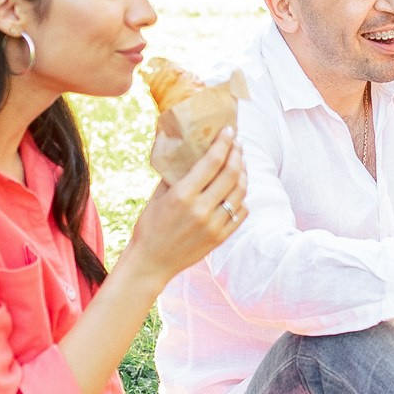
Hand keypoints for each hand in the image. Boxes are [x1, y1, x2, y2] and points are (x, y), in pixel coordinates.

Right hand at [127, 128, 247, 281]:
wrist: (152, 262)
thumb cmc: (150, 226)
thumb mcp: (157, 196)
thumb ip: (174, 174)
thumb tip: (187, 148)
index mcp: (183, 195)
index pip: (212, 162)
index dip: (224, 143)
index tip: (229, 131)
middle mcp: (201, 210)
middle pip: (231, 174)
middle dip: (238, 154)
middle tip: (238, 143)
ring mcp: (214, 225)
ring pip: (240, 192)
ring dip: (244, 174)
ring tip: (241, 163)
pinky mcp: (221, 238)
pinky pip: (241, 212)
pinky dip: (242, 198)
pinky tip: (237, 189)